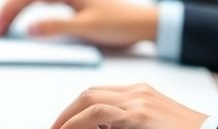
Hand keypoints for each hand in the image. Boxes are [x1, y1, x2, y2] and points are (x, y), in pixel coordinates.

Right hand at [0, 0, 157, 47]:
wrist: (142, 23)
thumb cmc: (120, 23)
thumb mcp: (86, 29)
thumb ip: (56, 28)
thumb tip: (29, 29)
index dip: (10, 9)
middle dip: (10, 5)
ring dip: (19, 4)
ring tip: (6, 24)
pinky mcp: (75, 0)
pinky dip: (30, 6)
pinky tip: (27, 19)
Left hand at [51, 83, 206, 128]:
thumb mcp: (153, 124)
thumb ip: (130, 124)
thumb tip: (103, 128)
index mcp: (142, 94)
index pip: (99, 94)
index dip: (76, 110)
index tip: (64, 126)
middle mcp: (138, 92)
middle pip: (89, 94)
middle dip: (66, 112)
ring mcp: (138, 102)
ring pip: (89, 100)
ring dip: (66, 118)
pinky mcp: (139, 116)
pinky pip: (96, 114)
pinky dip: (76, 123)